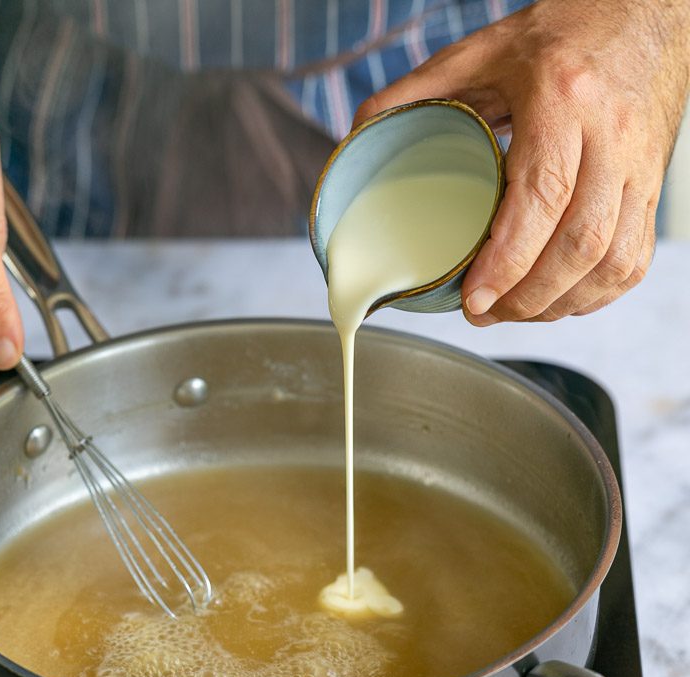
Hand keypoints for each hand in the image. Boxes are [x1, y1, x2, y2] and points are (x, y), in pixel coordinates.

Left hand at [354, 0, 689, 324]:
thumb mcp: (482, 50)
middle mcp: (612, 135)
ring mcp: (640, 165)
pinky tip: (560, 299)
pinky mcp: (652, 188)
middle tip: (483, 313)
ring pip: (611, 260)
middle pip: (580, 242)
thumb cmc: (563, 33)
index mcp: (564, 97)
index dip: (508, 260)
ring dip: (559, 303)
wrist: (645, 13)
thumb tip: (358, 137)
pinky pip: (634, 260)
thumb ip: (416, 91)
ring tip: (512, 311)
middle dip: (527, 297)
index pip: (543, 195)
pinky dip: (596, 294)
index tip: (473, 297)